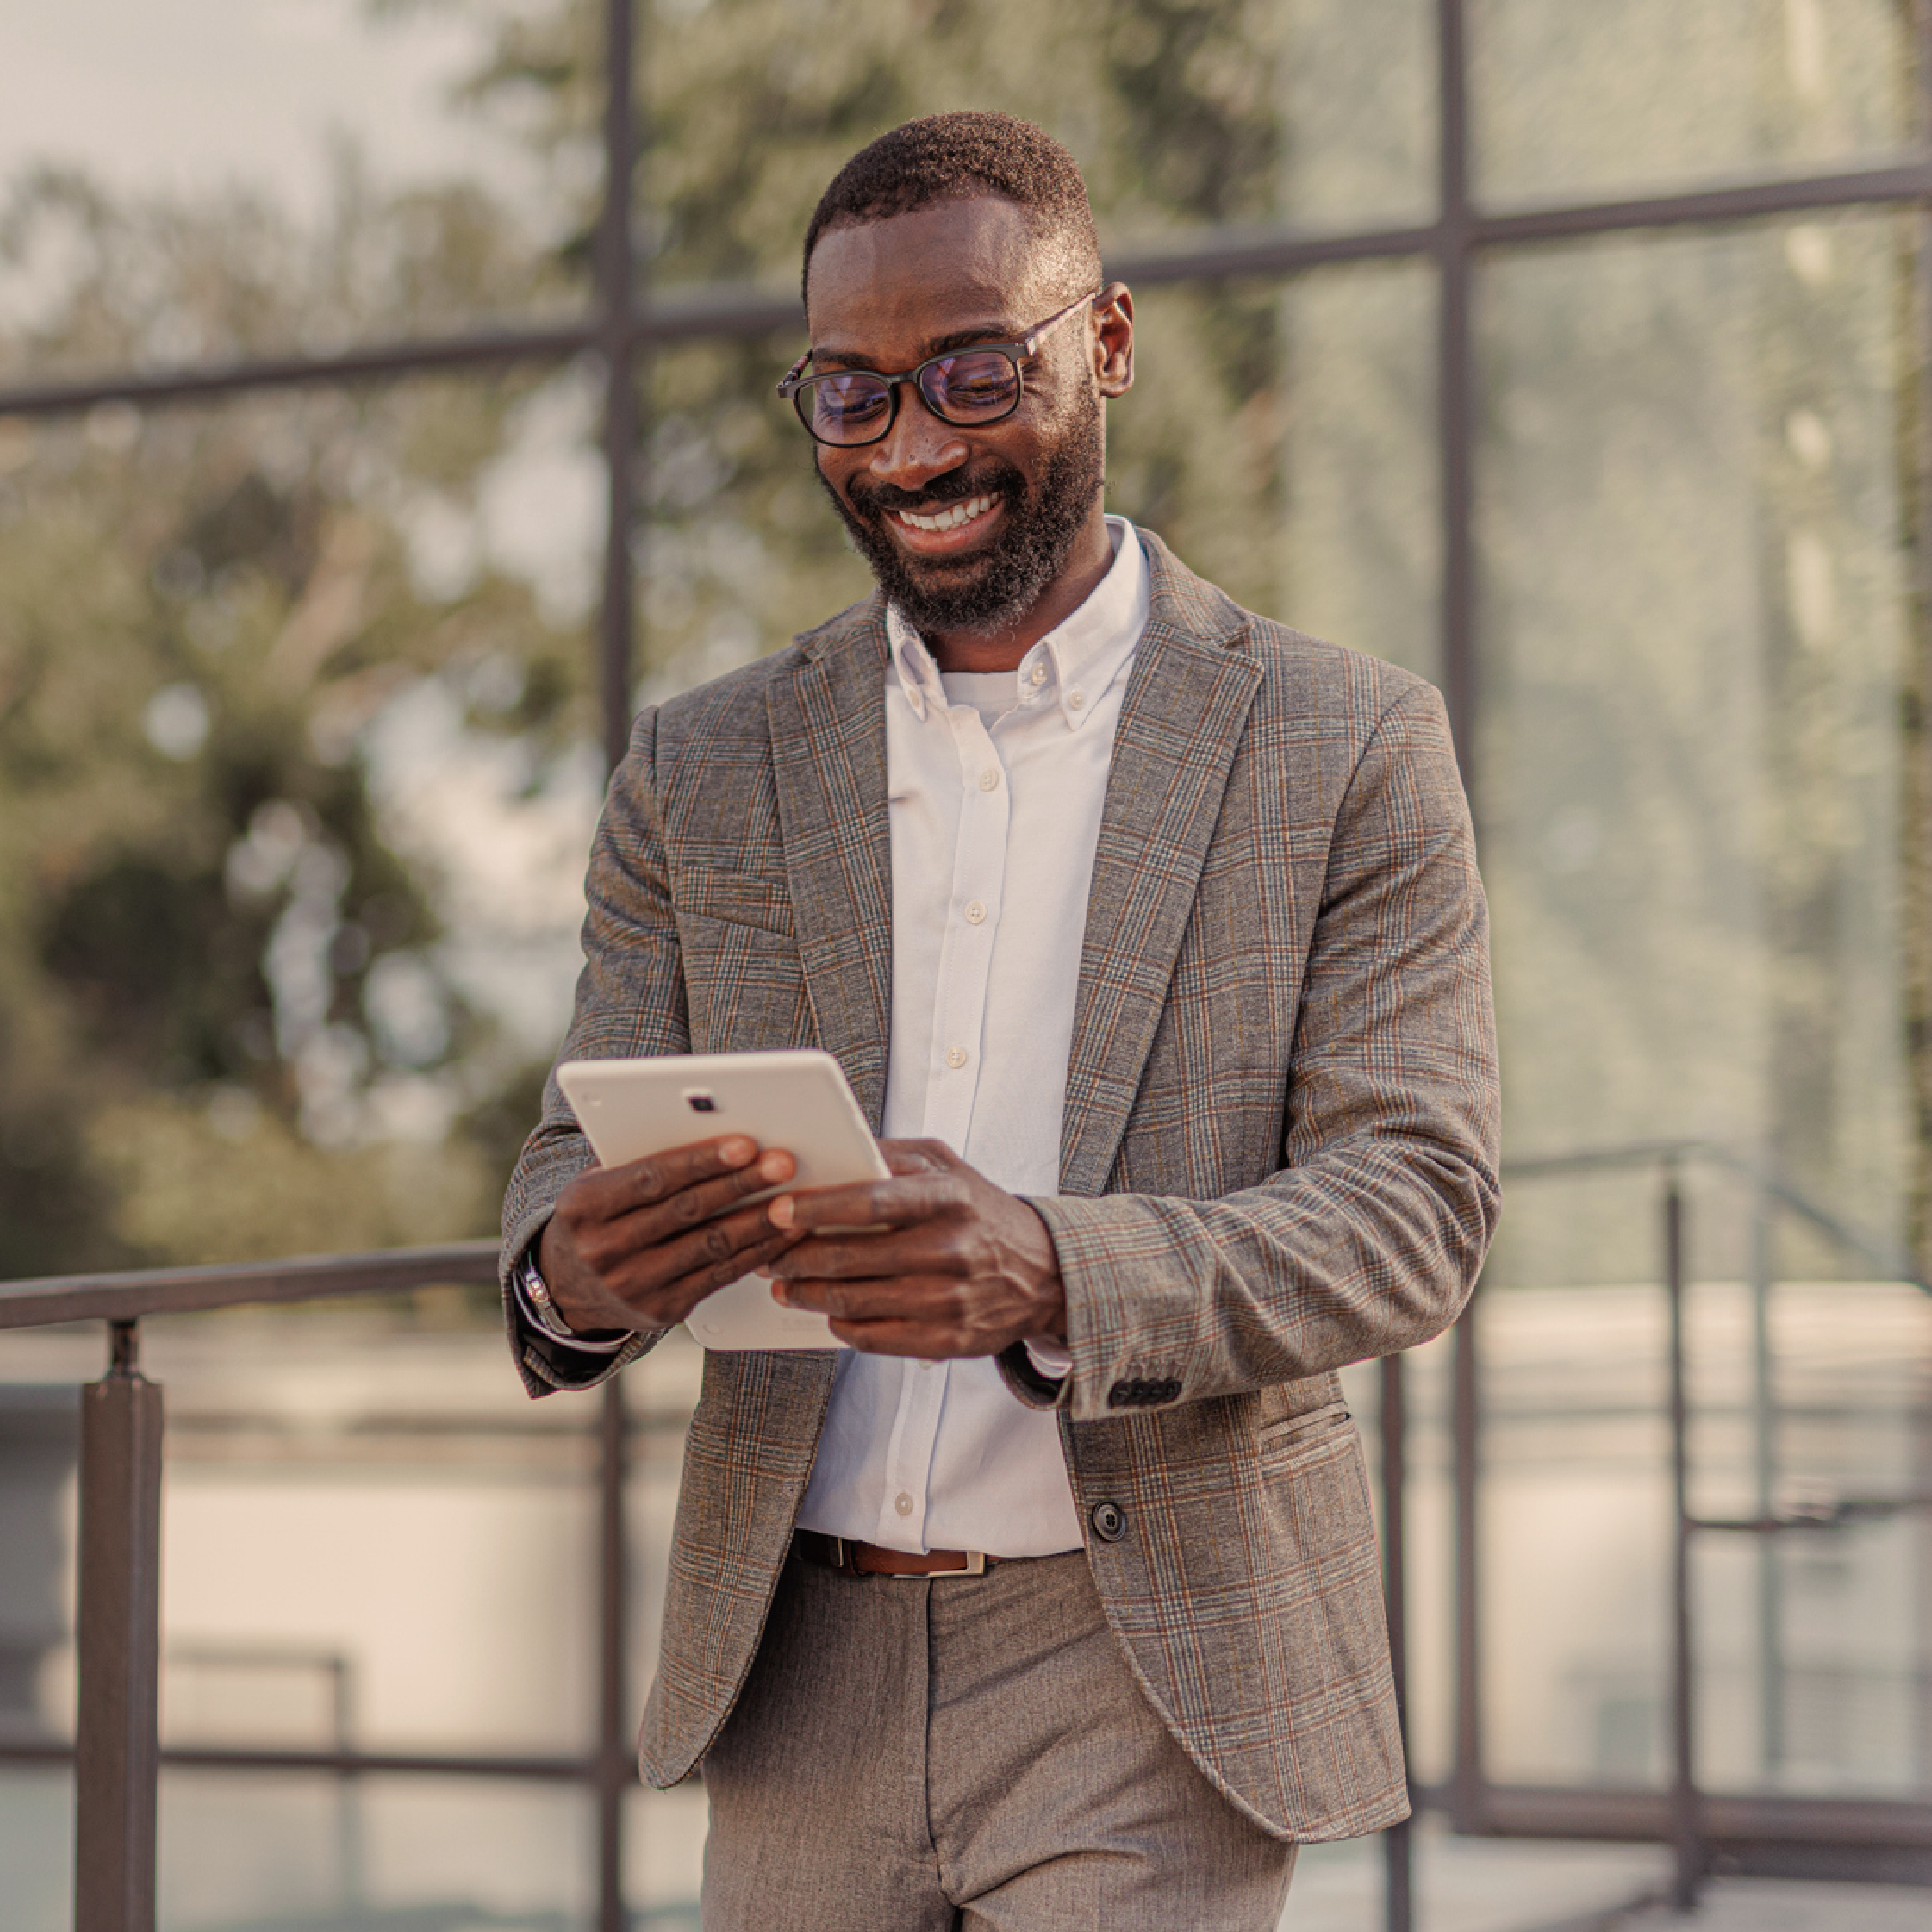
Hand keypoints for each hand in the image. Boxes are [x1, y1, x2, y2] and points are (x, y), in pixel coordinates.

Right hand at [538, 1136, 799, 1335]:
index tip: (744, 1144)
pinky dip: (756, 1253)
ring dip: (758, 1221)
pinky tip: (781, 1235)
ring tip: (792, 1200)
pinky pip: (719, 1276)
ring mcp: (633, 1285)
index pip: (652, 1178)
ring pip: (709, 1246)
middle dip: (741, 1184)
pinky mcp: (662, 1310)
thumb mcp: (596, 1184)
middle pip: (687, 1210)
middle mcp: (605, 1249)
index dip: (701, 1161)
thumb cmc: (595, 1219)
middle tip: (782, 1164)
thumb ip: (638, 1160)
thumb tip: (708, 1128)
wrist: (567, 1289)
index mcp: (585, 1207)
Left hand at [765, 1139, 1066, 1358]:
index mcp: (950, 1199)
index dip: (818, 1207)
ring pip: (852, 1301)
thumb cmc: (982, 1213)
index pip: (872, 1201)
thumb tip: (831, 1150)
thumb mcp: (948, 1167)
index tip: (779, 1210)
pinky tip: (829, 1308)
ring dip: (807, 1293)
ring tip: (786, 1283)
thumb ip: (892, 1155)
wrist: (1045, 1274)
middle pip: (851, 1258)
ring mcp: (948, 1301)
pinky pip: (871, 1337)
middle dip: (796, 1257)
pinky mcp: (945, 1341)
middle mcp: (951, 1251)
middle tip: (770, 1253)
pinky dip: (839, 1323)